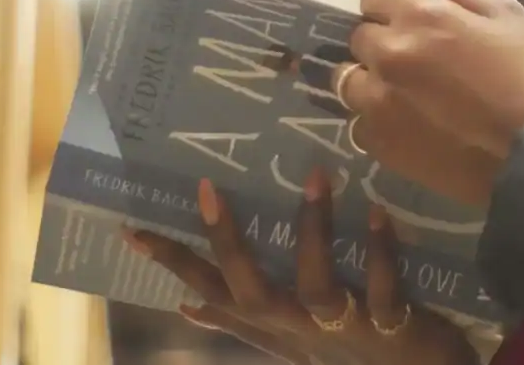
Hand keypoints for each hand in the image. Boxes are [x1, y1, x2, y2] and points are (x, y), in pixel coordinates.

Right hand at [125, 170, 477, 364]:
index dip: (174, 264)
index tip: (133, 230)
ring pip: (317, 287)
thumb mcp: (291, 337)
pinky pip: (384, 292)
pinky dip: (382, 253)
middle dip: (227, 243)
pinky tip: (379, 212)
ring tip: (316, 176)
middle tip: (207, 188)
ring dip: (314, 232)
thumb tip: (188, 303)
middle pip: (250, 291)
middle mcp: (299, 327)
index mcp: (275, 323)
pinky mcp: (390, 329)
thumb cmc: (350, 350)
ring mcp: (343, 331)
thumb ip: (244, 318)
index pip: (213, 291)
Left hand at [345, 0, 523, 192]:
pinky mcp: (379, 143)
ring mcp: (377, 102)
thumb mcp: (504, 10)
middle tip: (419, 59)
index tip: (412, 19)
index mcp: (419, 16)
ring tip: (405, 95)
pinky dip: (377, 120)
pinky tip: (409, 125)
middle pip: (361, 38)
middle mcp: (388, 54)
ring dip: (372, 80)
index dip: (393, 5)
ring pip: (350, 81)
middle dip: (384, 41)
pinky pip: (359, 123)